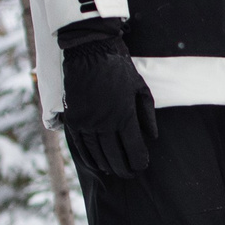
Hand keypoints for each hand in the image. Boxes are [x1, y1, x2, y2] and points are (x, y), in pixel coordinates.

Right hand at [56, 18, 157, 181]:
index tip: (142, 166)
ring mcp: (86, 122)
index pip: (133, 149)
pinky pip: (80, 145)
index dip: (139, 162)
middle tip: (129, 174)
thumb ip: (147, 115)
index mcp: (124, 115)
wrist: (90, 50)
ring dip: (106, 165)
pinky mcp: (73, 118)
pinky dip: (88, 157)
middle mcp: (104, 123)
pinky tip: (96, 163)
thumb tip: (152, 138)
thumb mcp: (141, 88)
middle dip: (124, 168)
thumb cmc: (120, 67)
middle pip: (114, 156)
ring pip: (96, 154)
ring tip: (114, 171)